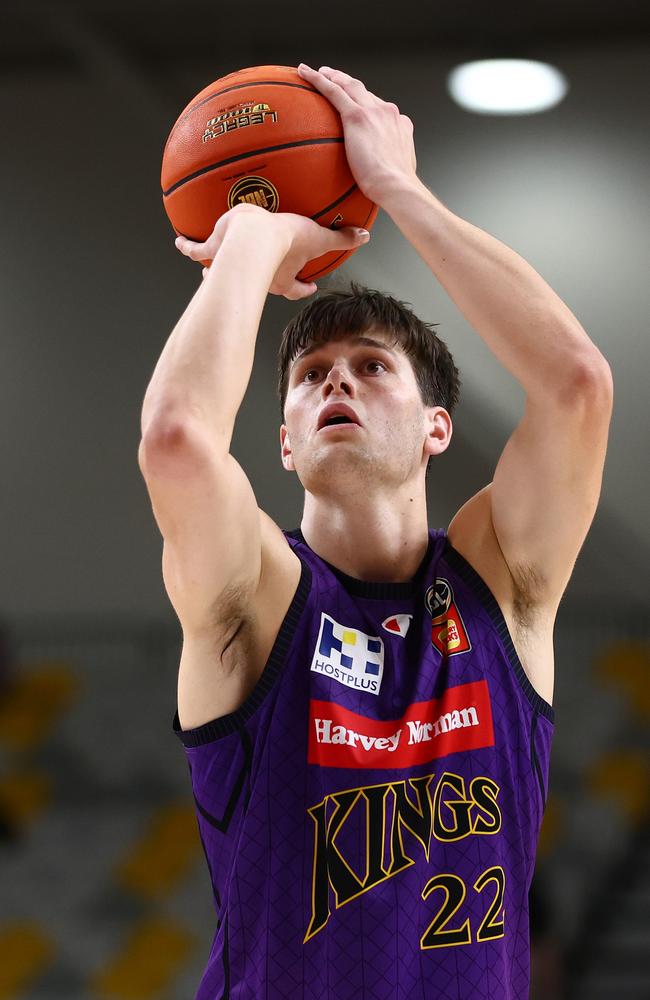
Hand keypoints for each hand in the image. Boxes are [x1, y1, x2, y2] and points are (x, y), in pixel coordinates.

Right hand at [174, 203, 369, 300]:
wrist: (253, 235)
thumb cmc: (284, 238)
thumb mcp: (318, 235)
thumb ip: (342, 237)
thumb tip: (366, 236)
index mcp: (282, 275)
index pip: (296, 286)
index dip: (303, 288)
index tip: (309, 286)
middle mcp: (258, 275)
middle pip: (261, 281)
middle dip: (260, 280)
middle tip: (257, 275)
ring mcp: (234, 264)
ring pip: (224, 269)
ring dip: (217, 268)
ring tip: (207, 266)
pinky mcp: (214, 250)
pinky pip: (199, 250)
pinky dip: (189, 247)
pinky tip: (180, 242)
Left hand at [297, 64, 417, 204]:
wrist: (396, 186)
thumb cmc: (395, 189)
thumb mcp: (396, 174)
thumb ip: (387, 167)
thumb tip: (378, 177)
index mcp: (399, 124)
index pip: (379, 108)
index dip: (366, 102)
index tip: (358, 102)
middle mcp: (388, 112)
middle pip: (364, 92)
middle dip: (348, 82)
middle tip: (333, 77)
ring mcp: (373, 111)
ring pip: (349, 86)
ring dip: (333, 76)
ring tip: (318, 73)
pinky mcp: (357, 115)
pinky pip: (334, 91)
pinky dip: (319, 80)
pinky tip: (304, 73)